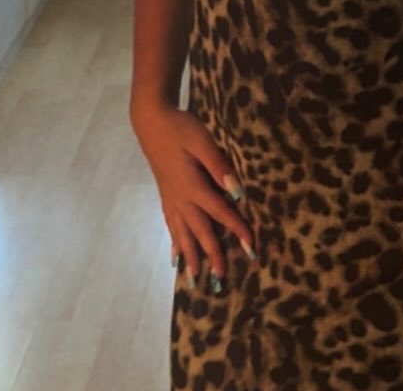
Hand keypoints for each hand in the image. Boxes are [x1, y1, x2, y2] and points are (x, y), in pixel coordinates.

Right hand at [131, 103, 255, 291]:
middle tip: (221, 279)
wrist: (152, 122)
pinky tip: (176, 257)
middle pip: (200, 231)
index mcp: (193, 186)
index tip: (251, 247)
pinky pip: (171, 225)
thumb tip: (236, 189)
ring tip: (194, 279)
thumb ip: (219, 166)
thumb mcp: (203, 141)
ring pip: (183, 233)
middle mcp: (181, 198)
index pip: (220, 212)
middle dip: (212, 254)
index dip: (237, 229)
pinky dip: (175, 243)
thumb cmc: (180, 128)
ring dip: (190, 256)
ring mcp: (171, 198)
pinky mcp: (166, 195)